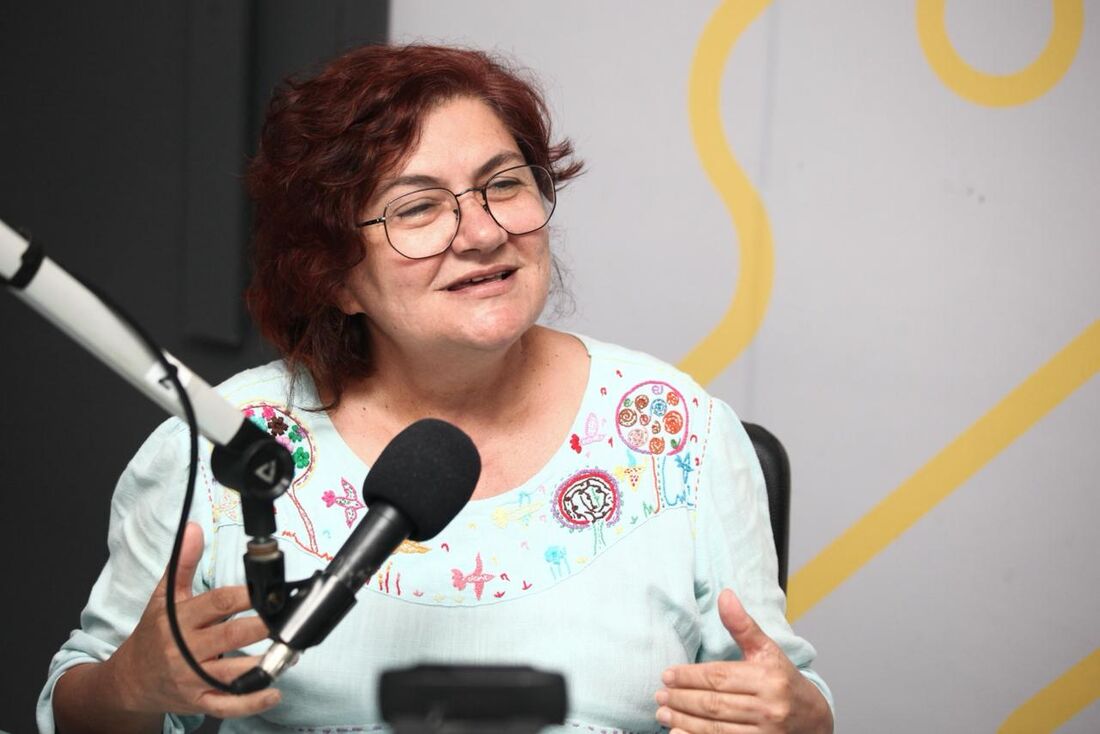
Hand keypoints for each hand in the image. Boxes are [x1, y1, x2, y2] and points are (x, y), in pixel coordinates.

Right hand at [104, 522, 280, 718]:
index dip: (247, 595)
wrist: (128, 681)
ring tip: (290, 651)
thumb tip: (194, 528)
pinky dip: (251, 701)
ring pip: (233, 673)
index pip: (218, 603)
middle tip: (287, 619)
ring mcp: (192, 678)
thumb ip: (183, 564)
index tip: (271, 590)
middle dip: (262, 627)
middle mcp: (185, 649)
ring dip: (265, 664)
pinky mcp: (198, 701)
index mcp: (179, 620)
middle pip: (231, 636)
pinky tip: (273, 691)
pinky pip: (227, 704)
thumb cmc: (152, 635)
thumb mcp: (163, 597)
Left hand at [655, 588, 830, 732]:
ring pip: (715, 729)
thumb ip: (743, 626)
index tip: (667, 675)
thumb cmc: (785, 681)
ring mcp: (765, 733)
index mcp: (768, 678)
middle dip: (682, 700)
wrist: (814, 720)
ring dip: (684, 721)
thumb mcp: (767, 650)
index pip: (720, 677)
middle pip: (714, 704)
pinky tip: (678, 733)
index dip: (690, 676)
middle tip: (660, 695)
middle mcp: (768, 707)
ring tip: (663, 713)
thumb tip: (724, 595)